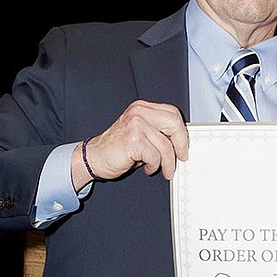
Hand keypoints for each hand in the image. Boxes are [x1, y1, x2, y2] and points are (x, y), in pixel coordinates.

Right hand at [73, 100, 187, 186]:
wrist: (93, 158)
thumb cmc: (117, 148)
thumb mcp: (141, 133)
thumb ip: (158, 131)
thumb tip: (181, 141)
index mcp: (142, 108)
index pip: (173, 114)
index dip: (182, 132)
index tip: (184, 145)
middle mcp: (139, 112)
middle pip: (174, 123)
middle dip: (181, 144)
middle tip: (181, 157)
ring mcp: (135, 125)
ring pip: (166, 145)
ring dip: (167, 162)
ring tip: (162, 168)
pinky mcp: (133, 140)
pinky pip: (155, 156)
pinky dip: (154, 166)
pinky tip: (147, 167)